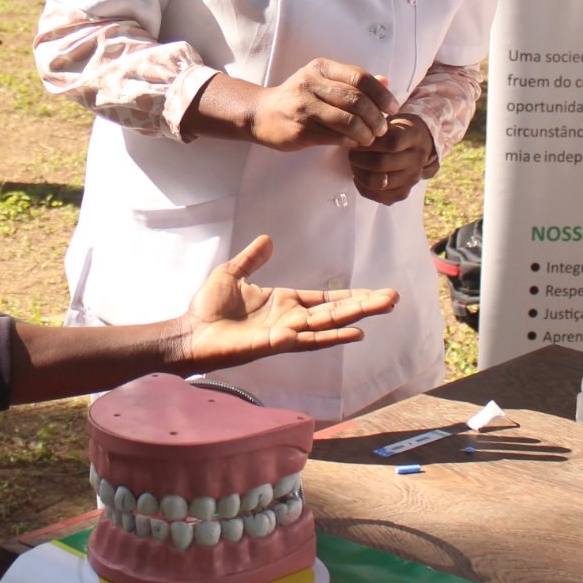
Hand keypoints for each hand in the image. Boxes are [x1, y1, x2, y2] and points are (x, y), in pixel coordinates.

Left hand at [175, 234, 397, 372]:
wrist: (189, 333)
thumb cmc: (208, 308)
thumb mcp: (232, 273)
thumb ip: (252, 259)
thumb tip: (268, 238)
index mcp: (284, 302)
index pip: (326, 299)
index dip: (351, 295)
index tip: (376, 291)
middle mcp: (291, 318)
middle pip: (336, 311)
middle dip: (364, 304)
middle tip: (393, 297)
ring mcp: (287, 332)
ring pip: (329, 324)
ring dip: (357, 316)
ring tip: (383, 307)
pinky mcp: (276, 343)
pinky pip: (309, 340)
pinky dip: (332, 337)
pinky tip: (354, 333)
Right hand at [249, 59, 399, 149]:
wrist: (261, 114)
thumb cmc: (299, 97)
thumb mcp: (322, 80)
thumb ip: (352, 81)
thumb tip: (386, 81)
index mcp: (320, 68)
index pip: (360, 77)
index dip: (381, 94)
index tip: (393, 108)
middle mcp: (311, 83)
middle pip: (356, 99)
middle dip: (376, 117)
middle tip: (383, 128)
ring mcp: (304, 107)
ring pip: (348, 120)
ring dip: (367, 132)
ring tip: (371, 138)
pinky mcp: (301, 129)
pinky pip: (335, 136)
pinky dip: (352, 141)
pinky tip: (356, 143)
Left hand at [348, 114, 437, 204]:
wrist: (415, 148)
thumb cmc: (395, 133)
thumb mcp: (390, 123)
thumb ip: (376, 129)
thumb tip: (355, 139)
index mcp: (414, 137)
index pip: (392, 143)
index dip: (369, 143)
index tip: (357, 141)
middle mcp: (417, 159)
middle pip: (382, 164)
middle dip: (359, 159)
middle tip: (351, 154)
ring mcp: (412, 178)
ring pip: (379, 182)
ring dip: (359, 174)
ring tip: (354, 165)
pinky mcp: (403, 193)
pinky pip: (379, 197)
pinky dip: (363, 188)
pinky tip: (360, 178)